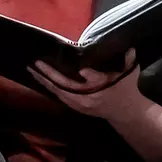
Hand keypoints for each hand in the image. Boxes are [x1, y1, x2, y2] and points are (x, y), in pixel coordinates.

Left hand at [29, 50, 146, 122]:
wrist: (124, 112)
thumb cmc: (126, 88)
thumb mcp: (130, 73)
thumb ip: (128, 60)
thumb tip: (128, 49)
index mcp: (103, 88)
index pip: (96, 81)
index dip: (91, 76)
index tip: (83, 69)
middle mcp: (88, 98)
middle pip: (66, 86)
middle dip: (50, 74)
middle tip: (37, 63)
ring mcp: (80, 104)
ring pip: (58, 92)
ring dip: (44, 81)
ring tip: (31, 70)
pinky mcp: (75, 106)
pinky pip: (58, 96)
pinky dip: (48, 87)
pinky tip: (39, 79)